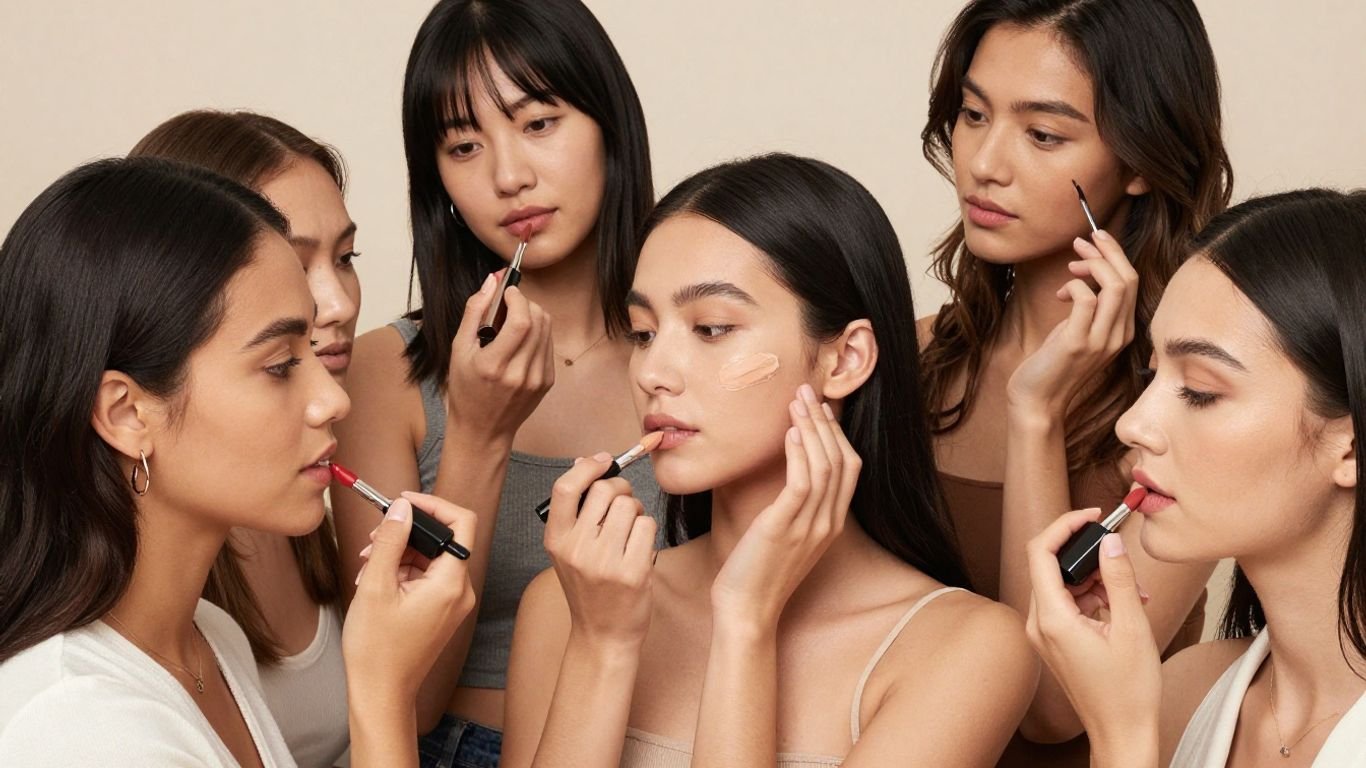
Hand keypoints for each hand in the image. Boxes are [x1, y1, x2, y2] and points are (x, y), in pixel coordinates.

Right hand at [343, 493, 476, 704]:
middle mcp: (460, 591)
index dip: (432, 505)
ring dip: (399, 553)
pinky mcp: (441, 611)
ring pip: (430, 558)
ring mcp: (452, 602)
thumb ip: (390, 540)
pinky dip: (401, 572)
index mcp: (451, 583)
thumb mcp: (375, 586)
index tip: (402, 502)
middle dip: (406, 533)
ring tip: (368, 566)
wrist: (381, 693)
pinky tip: (375, 582)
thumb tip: (401, 508)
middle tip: (374, 539)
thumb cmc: (377, 650)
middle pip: (442, 539)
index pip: (461, 522)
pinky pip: (426, 577)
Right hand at [447, 272, 554, 440]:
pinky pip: (548, 344)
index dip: (518, 298)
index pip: (520, 321)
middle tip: (509, 304)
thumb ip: (474, 312)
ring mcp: (537, 379)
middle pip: (538, 321)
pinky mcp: (547, 382)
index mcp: (493, 365)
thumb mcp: (458, 350)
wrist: (483, 429)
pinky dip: (537, 334)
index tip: (508, 291)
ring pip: (547, 329)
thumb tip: (491, 281)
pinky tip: (520, 341)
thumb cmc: (466, 389)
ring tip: (513, 322)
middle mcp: (520, 374)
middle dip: (526, 303)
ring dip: (533, 315)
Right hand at [544, 456, 657, 647]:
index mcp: (556, 540)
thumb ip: (575, 510)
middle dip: (621, 490)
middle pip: (605, 490)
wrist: (602, 635)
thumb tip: (582, 462)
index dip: (587, 467)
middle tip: (624, 505)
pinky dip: (647, 531)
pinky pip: (647, 525)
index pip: (565, 488)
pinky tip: (639, 548)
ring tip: (630, 531)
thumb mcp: (570, 549)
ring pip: (630, 505)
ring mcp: (605, 562)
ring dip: (636, 511)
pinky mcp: (633, 572)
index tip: (603, 461)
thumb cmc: (589, 586)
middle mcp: (577, 550)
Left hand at [710, 384, 860, 630]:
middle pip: (841, 460)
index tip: (820, 408)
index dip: (837, 434)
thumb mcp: (784, 535)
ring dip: (811, 428)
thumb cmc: (756, 572)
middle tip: (807, 391)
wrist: (746, 611)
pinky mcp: (784, 528)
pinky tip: (789, 432)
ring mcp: (810, 526)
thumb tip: (788, 474)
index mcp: (831, 524)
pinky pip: (802, 482)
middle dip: (825, 421)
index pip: (849, 469)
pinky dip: (799, 452)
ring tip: (797, 401)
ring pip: (825, 465)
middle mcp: (828, 523)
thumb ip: (793, 507)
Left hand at [1006, 231, 1137, 417]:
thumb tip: (1083, 278)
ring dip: (1094, 263)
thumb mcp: (1077, 332)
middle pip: (1129, 279)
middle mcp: (1119, 336)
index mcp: (1122, 331)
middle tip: (1082, 242)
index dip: (1115, 257)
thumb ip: (1088, 310)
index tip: (1094, 244)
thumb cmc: (1052, 366)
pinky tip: (1061, 292)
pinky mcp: (1078, 343)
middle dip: (1107, 251)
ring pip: (1116, 285)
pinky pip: (1087, 299)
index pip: (1132, 283)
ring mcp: (1101, 341)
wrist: (1038, 403)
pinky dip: (1075, 285)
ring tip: (1072, 262)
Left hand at [1025, 509, 1160, 743]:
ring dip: (1096, 579)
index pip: (1041, 552)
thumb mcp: (1132, 628)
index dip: (1065, 525)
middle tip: (1120, 557)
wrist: (1122, 733)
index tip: (1092, 515)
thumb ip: (1118, 579)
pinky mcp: (1054, 642)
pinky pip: (1067, 605)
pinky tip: (1122, 606)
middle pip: (1051, 566)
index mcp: (1051, 618)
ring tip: (1132, 592)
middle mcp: (1038, 624)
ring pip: (1062, 585)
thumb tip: (1109, 542)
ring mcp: (1044, 634)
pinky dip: (1093, 598)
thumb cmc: (1128, 691)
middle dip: (1088, 556)